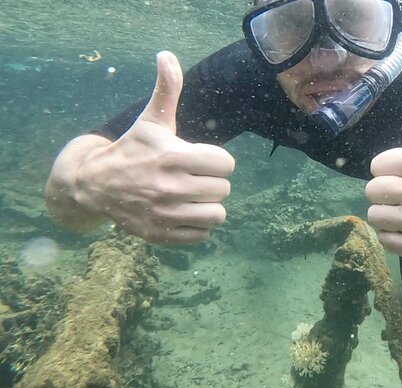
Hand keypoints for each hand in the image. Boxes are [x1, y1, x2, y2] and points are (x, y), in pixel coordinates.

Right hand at [72, 51, 234, 242]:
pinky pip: (202, 236)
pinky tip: (182, 213)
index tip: (201, 159)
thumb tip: (167, 55)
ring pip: (217, 215)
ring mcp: (166, 214)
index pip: (226, 164)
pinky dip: (197, 226)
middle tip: (193, 178)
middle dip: (212, 182)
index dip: (217, 161)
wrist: (94, 185)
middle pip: (223, 189)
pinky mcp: (161, 235)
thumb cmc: (131, 149)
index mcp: (173, 157)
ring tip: (192, 197)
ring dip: (208, 206)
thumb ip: (166, 90)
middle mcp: (171, 188)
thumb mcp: (151, 121)